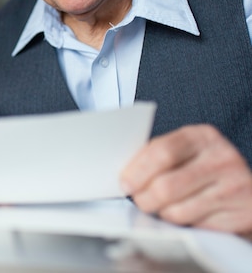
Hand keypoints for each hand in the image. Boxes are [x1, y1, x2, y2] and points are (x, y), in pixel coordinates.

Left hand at [120, 124, 251, 236]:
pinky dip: (183, 224)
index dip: (137, 171)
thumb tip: (124, 175)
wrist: (247, 188)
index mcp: (202, 136)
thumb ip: (156, 155)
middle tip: (139, 200)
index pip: (161, 152)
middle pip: (166, 186)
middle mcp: (222, 158)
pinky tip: (185, 215)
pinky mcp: (241, 214)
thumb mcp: (184, 150)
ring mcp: (234, 187)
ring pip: (177, 211)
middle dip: (144, 198)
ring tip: (163, 206)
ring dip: (162, 213)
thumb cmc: (203, 167)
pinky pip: (196, 227)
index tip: (124, 183)